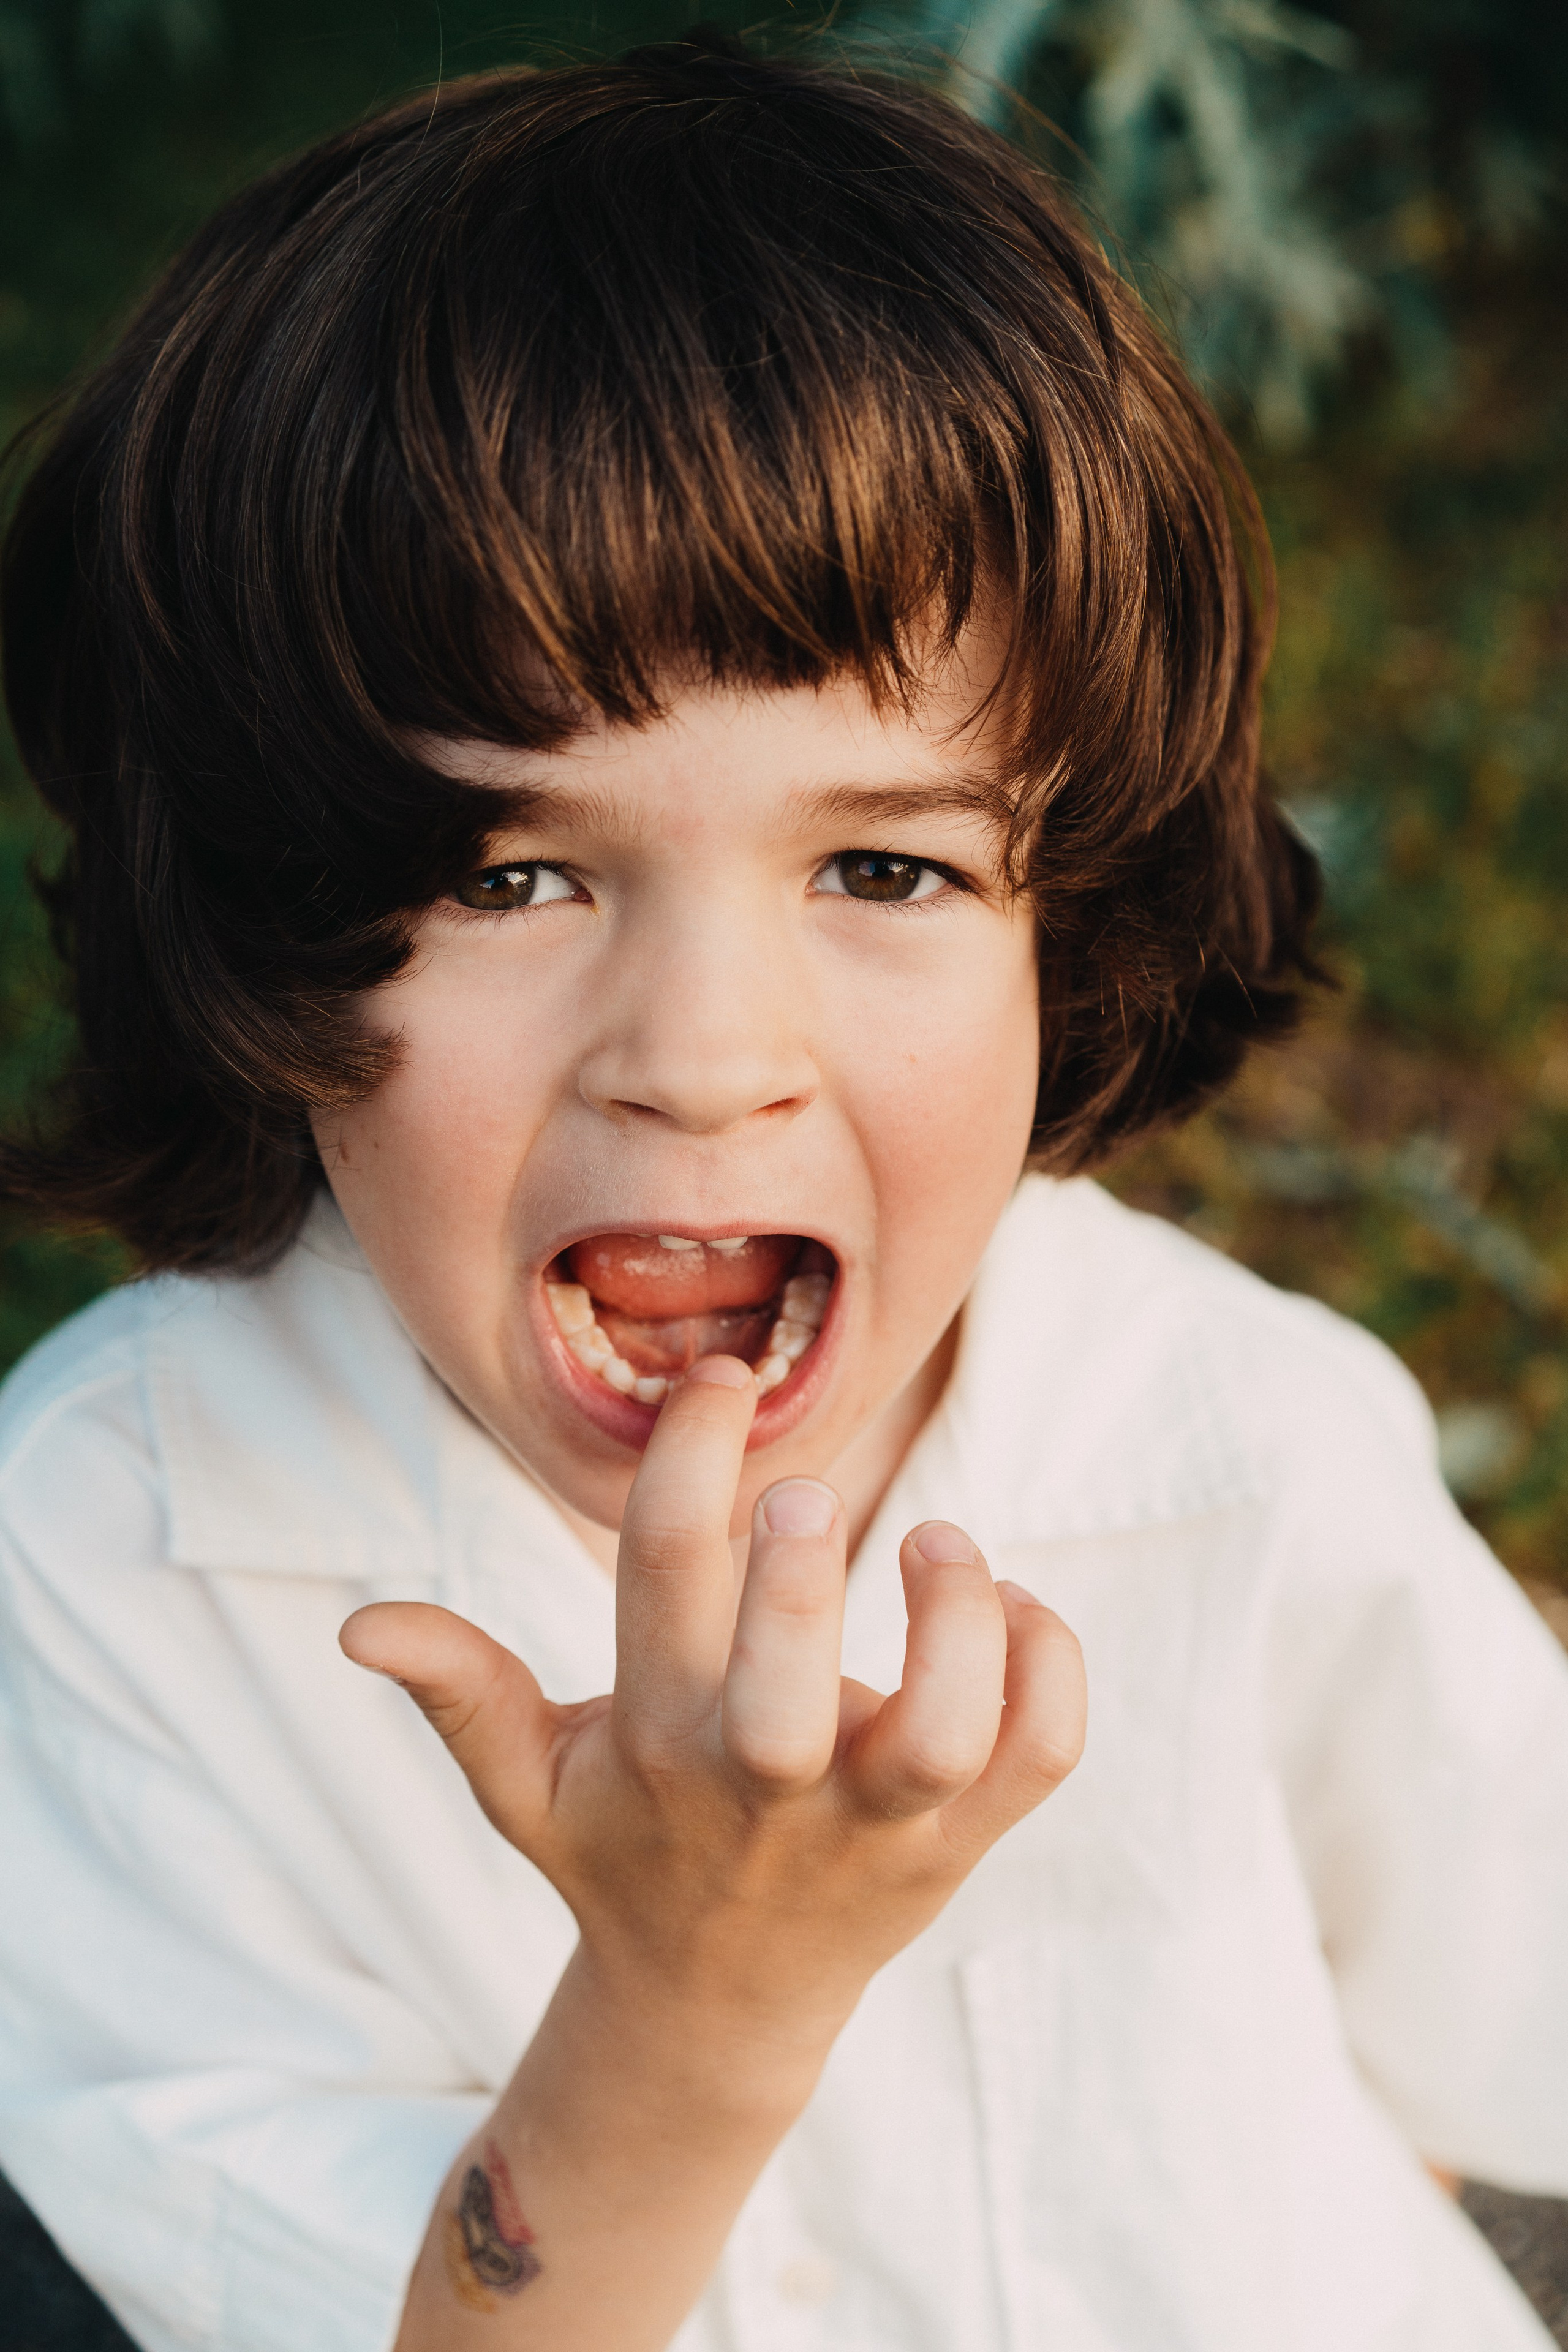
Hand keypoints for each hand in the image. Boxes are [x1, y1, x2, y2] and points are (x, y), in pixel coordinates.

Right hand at [341, 1355, 1083, 2083]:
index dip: (688, 1460)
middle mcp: (767, 1788)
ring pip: (939, 1740)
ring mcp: (876, 1826)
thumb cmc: (625, 1854)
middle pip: (786, 1704)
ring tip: (942, 1543)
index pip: (661, 1583)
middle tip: (809, 1492)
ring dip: (958, 1626)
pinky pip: (1037, 1759)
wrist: (721, 2010)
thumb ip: (459, 1691)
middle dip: (798, 1584)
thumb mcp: (525, 1783)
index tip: (721, 1379)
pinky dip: (1050, 1666)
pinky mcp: (962, 1842)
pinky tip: (1011, 1606)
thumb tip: (358, 1625)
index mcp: (660, 1741)